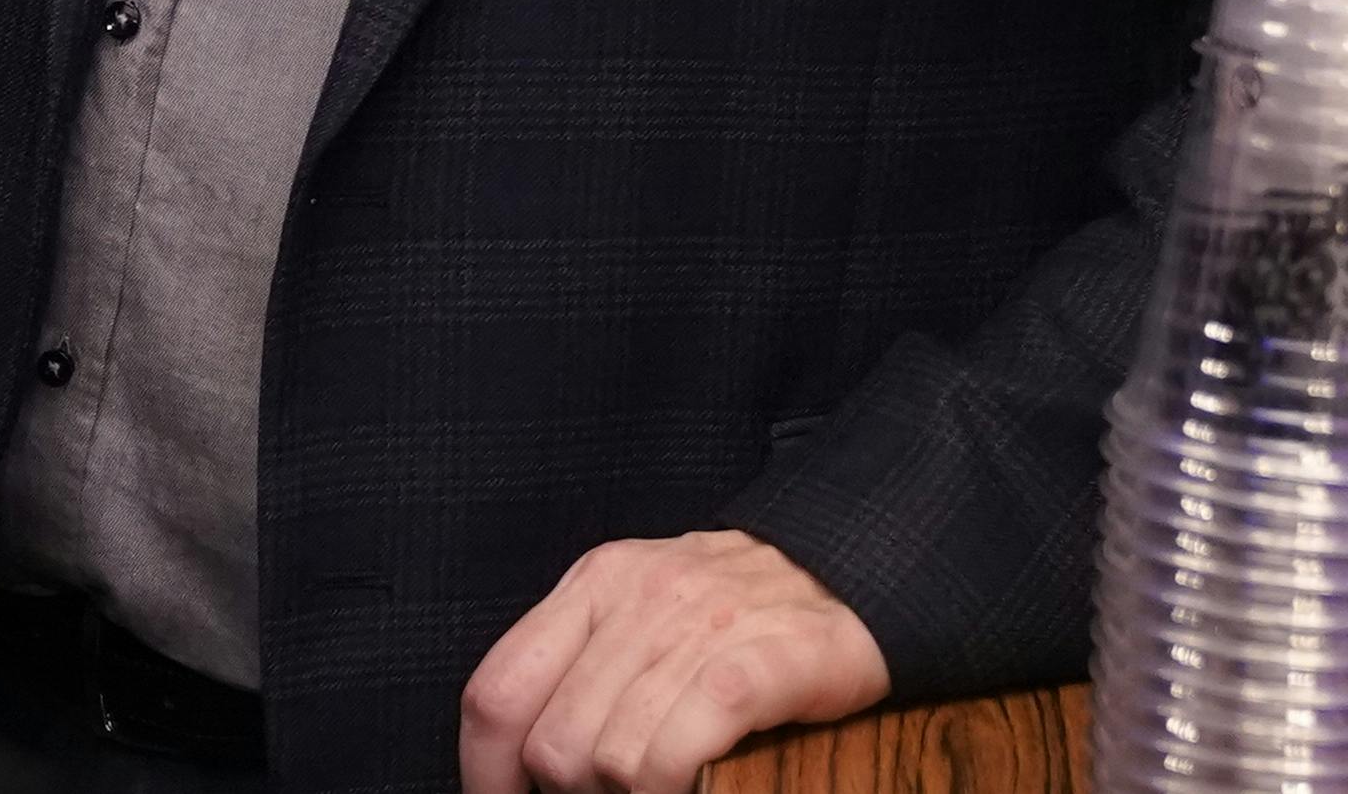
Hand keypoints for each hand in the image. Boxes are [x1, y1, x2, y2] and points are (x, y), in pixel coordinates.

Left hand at [458, 531, 885, 793]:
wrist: (862, 575)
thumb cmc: (744, 614)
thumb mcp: (647, 612)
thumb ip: (583, 667)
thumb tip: (521, 763)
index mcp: (598, 581)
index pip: (499, 691)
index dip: (485, 772)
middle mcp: (640, 596)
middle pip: (552, 744)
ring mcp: (701, 626)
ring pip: (608, 760)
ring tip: (665, 784)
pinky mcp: (758, 663)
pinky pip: (672, 751)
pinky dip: (670, 785)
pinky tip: (693, 784)